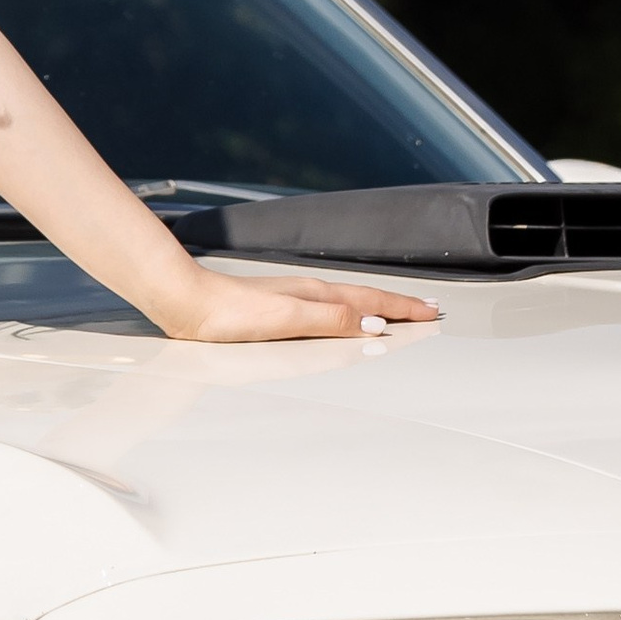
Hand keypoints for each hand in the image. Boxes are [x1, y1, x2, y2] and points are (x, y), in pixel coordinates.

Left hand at [155, 262, 437, 344]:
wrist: (188, 304)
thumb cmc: (230, 314)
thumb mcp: (286, 321)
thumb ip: (329, 321)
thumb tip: (374, 325)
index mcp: (317, 296)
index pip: (372, 303)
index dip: (403, 309)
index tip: (432, 312)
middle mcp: (310, 294)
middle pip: (366, 299)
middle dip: (399, 306)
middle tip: (428, 310)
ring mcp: (296, 301)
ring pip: (350, 303)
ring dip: (378, 309)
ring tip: (398, 314)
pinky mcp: (281, 312)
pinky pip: (331, 311)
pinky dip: (352, 315)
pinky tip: (346, 320)